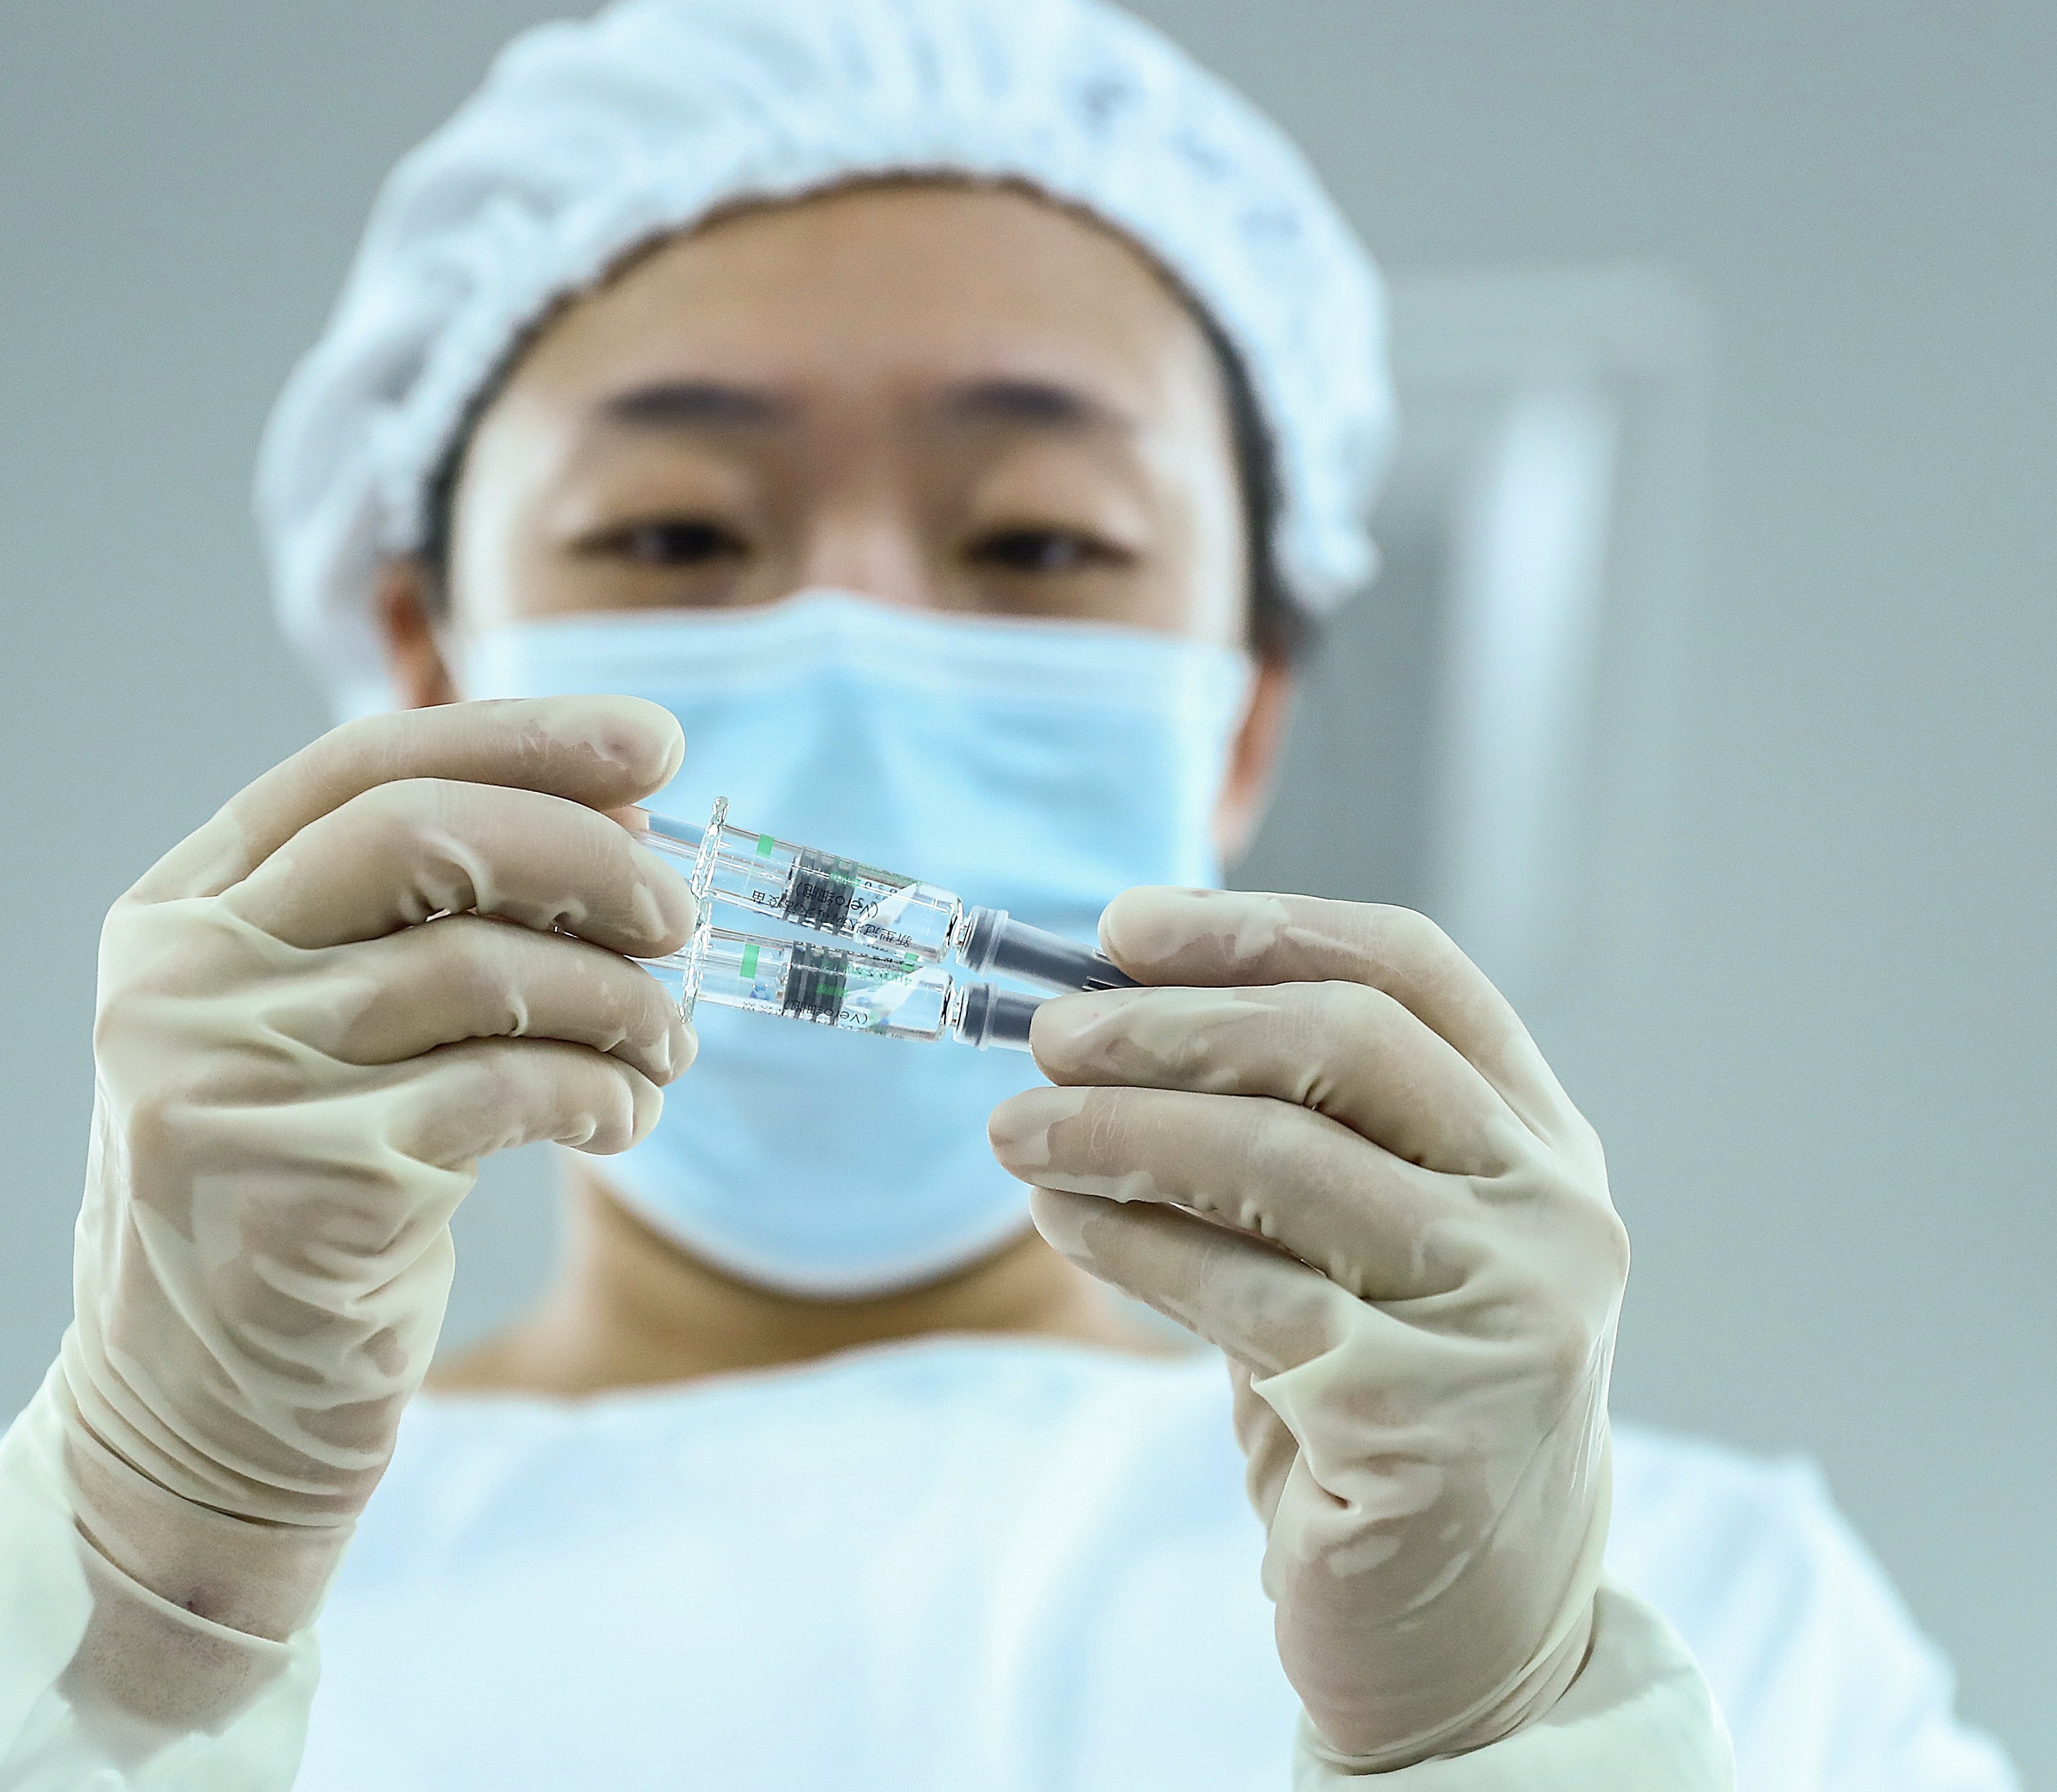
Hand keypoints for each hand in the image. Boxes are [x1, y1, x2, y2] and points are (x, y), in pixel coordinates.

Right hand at [56, 696, 697, 1640]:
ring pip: (479, 969)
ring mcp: (223, 1082)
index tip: (651, 744)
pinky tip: (624, 1114)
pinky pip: (502, 1090)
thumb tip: (623, 816)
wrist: (199, 1418)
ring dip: (617, 996)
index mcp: (177, 911)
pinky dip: (597, 1088)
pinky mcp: (301, 1187)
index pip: (361, 766)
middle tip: (682, 913)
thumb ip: (425, 922)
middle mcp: (178, 980)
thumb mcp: (324, 1035)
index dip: (521, 738)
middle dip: (585, 856)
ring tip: (668, 1041)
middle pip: (420, 837)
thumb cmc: (295, 1198)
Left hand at [988, 886, 1626, 1768]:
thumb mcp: (1365, 1250)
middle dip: (1171, 1024)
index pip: (1412, 975)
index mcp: (1543, 1144)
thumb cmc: (1390, 1417)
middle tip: (1046, 1033)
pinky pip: (1239, 1289)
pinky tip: (1061, 1216)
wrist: (1470, 1642)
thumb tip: (1109, 1011)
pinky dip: (1127, 1238)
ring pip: (1278, 1158)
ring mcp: (1505, 1314)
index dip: (1262, 930)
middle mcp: (1550, 1214)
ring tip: (1017, 1128)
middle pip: (1343, 1044)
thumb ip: (1289, 1133)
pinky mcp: (1422, 1417)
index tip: (1127, 925)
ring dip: (1120, 1127)